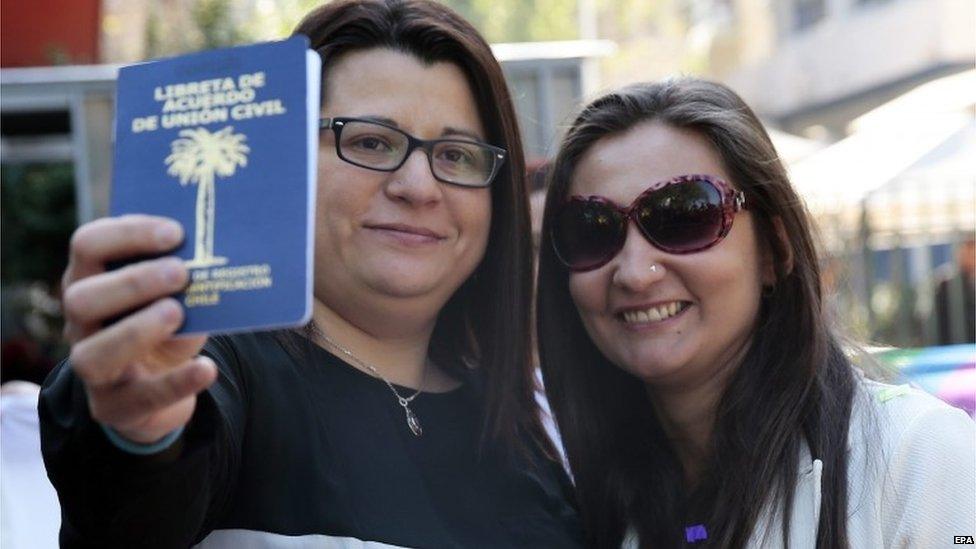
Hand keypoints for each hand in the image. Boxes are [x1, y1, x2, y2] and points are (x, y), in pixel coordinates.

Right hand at [62, 214, 216, 443]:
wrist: (164, 387)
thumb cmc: (166, 326)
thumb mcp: (174, 296)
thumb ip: (183, 276)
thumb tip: (215, 254)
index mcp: (90, 281)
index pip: (87, 245)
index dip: (127, 234)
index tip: (176, 233)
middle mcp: (81, 324)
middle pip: (80, 299)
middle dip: (131, 282)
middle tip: (180, 272)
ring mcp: (93, 369)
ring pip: (92, 355)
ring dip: (136, 331)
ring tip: (178, 313)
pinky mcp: (115, 407)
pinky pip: (141, 398)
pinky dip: (177, 382)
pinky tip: (206, 368)